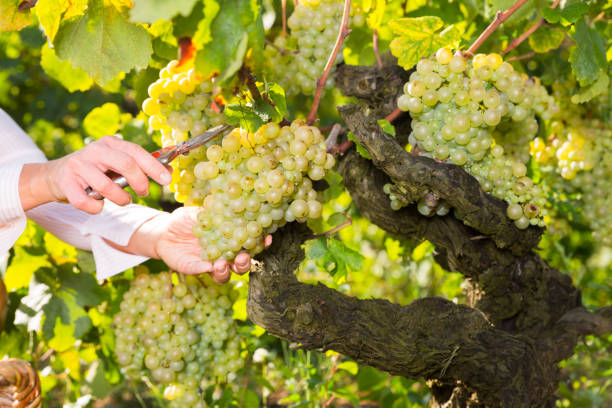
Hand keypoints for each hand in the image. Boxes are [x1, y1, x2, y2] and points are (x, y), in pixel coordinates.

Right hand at [20, 135, 171, 213]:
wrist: (55, 177)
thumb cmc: (95, 171)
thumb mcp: (117, 164)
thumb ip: (141, 166)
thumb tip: (169, 171)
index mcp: (110, 143)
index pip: (136, 151)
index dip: (154, 166)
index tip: (167, 180)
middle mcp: (94, 150)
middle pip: (125, 164)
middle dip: (140, 182)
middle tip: (144, 192)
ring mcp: (78, 165)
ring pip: (106, 186)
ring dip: (120, 199)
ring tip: (124, 201)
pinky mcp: (65, 183)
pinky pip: (86, 202)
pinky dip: (96, 208)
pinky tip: (98, 204)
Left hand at [132, 207, 270, 283]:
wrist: (164, 231)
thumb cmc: (187, 219)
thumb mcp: (201, 211)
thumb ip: (215, 211)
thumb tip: (229, 204)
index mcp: (230, 239)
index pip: (249, 244)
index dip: (260, 243)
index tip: (267, 238)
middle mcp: (224, 254)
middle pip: (240, 265)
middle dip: (245, 263)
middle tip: (243, 257)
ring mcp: (210, 264)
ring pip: (224, 274)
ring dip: (227, 271)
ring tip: (222, 265)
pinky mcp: (194, 268)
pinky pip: (201, 272)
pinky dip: (206, 270)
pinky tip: (207, 266)